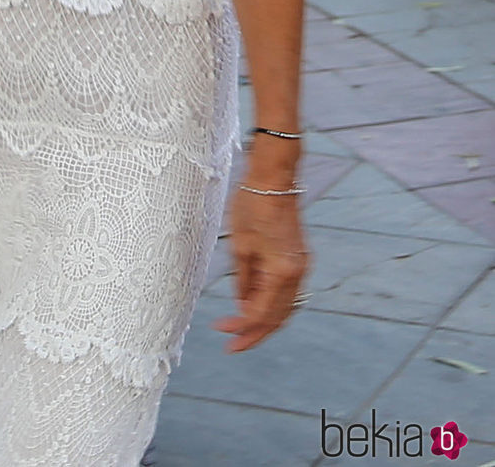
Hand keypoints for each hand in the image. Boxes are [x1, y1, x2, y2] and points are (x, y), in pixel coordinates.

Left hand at [213, 187, 309, 351]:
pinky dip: (270, 301)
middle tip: (232, 345)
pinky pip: (286, 291)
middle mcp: (297, 273)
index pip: (261, 312)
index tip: (221, 331)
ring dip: (264, 319)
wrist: (273, 177)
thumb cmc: (252, 205)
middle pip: (278, 317)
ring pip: (285, 306)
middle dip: (255, 333)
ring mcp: (300, 265)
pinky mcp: (298, 257)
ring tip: (240, 328)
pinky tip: (251, 303)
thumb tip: (242, 304)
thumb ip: (242, 279)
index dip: (240, 326)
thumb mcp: (240, 245)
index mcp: (282, 272)